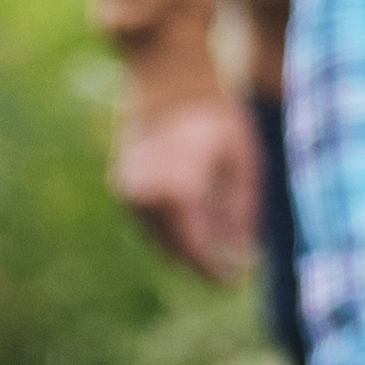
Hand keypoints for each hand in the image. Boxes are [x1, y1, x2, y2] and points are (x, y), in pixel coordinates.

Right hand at [114, 96, 259, 278]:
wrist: (172, 84)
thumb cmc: (218, 121)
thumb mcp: (243, 166)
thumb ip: (241, 213)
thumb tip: (242, 255)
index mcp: (180, 191)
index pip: (196, 250)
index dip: (215, 270)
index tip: (236, 280)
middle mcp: (147, 195)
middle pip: (174, 250)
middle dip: (200, 265)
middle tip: (228, 273)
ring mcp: (129, 192)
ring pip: (157, 240)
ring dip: (184, 250)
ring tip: (215, 252)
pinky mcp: (121, 187)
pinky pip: (147, 224)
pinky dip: (169, 232)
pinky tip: (194, 229)